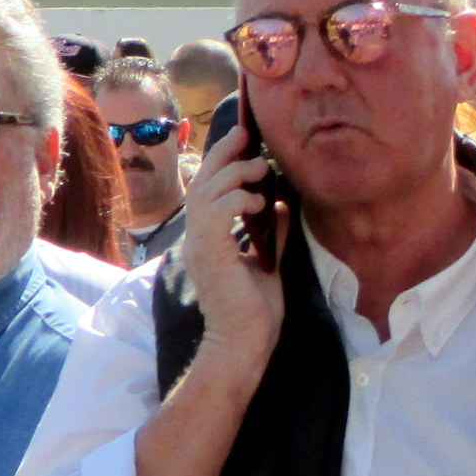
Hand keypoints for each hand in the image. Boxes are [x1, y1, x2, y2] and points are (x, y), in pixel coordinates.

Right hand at [177, 123, 288, 365]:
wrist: (246, 341)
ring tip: (260, 169)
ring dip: (234, 174)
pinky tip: (258, 201)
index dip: (222, 162)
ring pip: (207, 193)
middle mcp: (196, 239)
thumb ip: (271, 232)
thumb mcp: (268, 260)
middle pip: (202, 183)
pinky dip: (236, 199)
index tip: (243, 141)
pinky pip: (216, 212)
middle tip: (245, 134)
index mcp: (207, 239)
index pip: (207, 191)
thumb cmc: (255, 309)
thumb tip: (278, 204)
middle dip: (223, 154)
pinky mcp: (210, 253)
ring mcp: (199, 246)